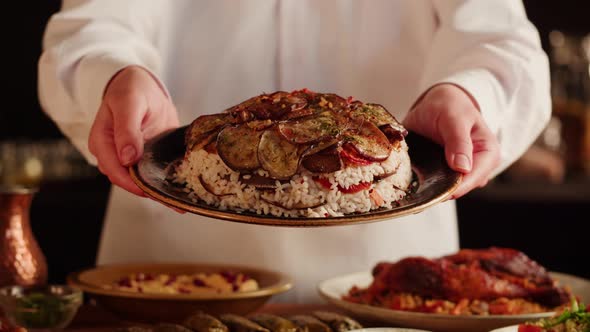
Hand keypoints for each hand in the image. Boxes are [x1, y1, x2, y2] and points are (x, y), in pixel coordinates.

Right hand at [89, 66, 178, 195]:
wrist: (142, 85)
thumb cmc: (131, 89)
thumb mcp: (129, 102)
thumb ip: (127, 129)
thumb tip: (127, 158)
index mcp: (101, 142)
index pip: (114, 169)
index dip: (131, 182)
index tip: (150, 189)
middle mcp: (112, 154)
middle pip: (127, 180)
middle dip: (148, 191)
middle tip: (172, 199)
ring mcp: (128, 159)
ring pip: (139, 182)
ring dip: (157, 191)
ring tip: (180, 200)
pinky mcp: (144, 159)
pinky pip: (152, 175)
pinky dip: (164, 184)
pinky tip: (179, 195)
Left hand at [403, 84, 499, 198]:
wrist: (438, 102)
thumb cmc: (450, 106)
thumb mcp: (454, 117)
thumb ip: (458, 140)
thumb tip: (462, 168)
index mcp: (488, 153)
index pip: (475, 178)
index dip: (457, 187)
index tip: (437, 192)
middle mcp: (476, 167)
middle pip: (460, 188)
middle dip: (440, 190)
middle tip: (418, 190)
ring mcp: (460, 172)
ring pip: (446, 189)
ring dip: (430, 188)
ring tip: (413, 184)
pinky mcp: (445, 173)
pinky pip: (434, 184)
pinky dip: (423, 183)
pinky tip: (412, 180)